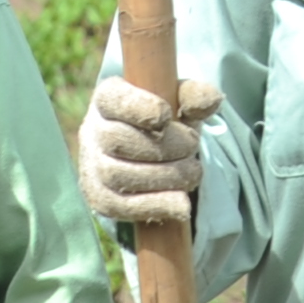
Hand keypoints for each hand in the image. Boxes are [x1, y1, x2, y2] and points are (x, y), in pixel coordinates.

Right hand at [79, 74, 220, 226]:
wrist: (149, 157)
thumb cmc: (165, 123)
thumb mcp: (180, 105)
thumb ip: (194, 96)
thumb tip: (211, 99)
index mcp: (109, 99)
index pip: (113, 100)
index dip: (139, 108)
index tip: (166, 116)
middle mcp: (92, 130)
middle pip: (117, 139)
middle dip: (164, 146)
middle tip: (193, 147)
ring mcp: (92, 166)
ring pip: (119, 175)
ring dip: (165, 177)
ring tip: (193, 173)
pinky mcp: (100, 197)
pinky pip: (121, 206)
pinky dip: (155, 206)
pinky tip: (181, 205)